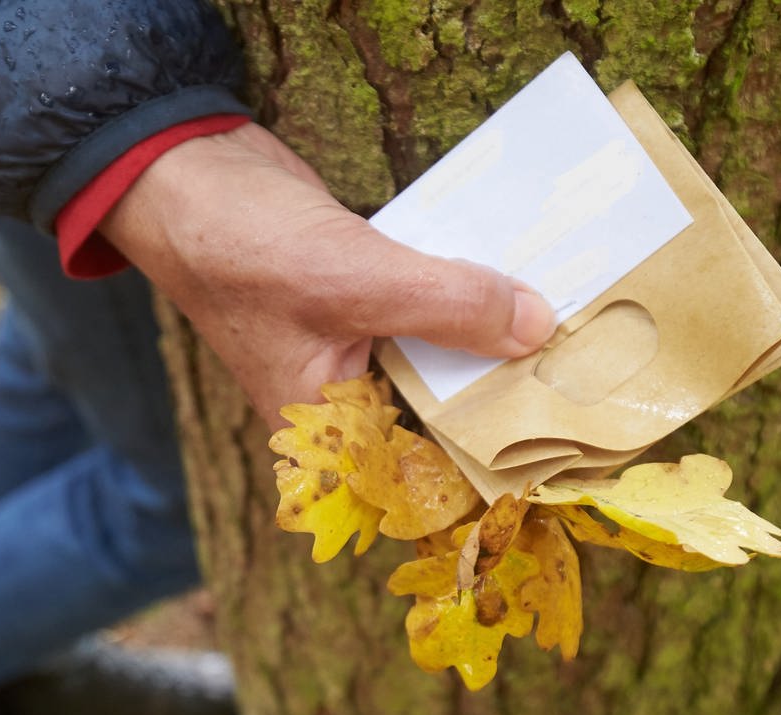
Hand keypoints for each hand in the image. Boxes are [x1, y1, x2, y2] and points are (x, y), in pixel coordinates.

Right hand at [99, 122, 554, 427]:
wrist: (187, 173)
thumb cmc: (240, 245)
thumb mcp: (352, 280)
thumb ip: (448, 307)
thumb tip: (537, 328)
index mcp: (330, 429)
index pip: (424, 475)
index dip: (492, 467)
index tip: (567, 448)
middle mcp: (346, 398)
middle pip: (444, 412)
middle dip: (510, 393)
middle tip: (593, 378)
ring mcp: (358, 346)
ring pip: (445, 356)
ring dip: (497, 337)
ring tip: (579, 327)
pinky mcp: (368, 298)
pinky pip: (434, 309)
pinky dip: (472, 294)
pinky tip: (526, 277)